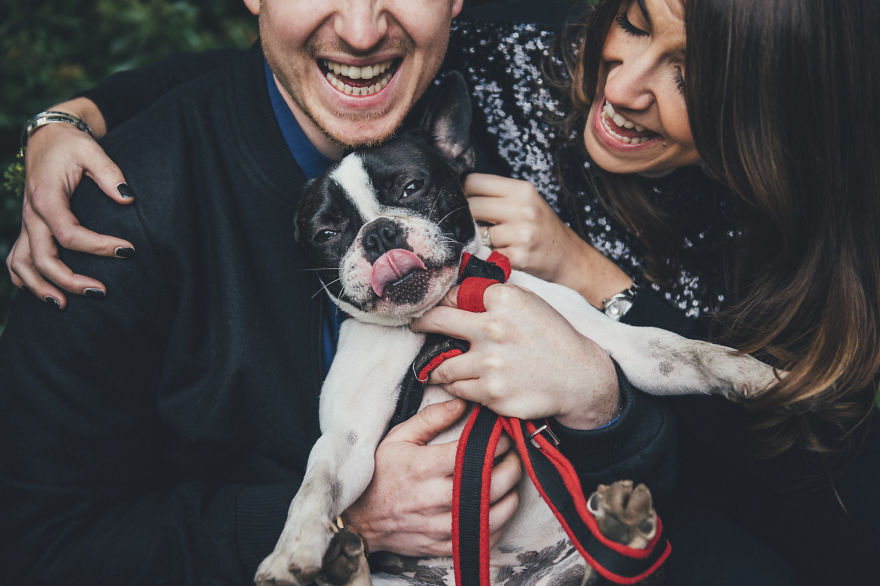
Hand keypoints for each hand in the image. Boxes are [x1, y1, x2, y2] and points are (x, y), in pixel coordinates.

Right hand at [7, 98, 133, 306]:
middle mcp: (32, 215)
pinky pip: (17, 260)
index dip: (98, 246)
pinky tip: (43, 293)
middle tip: (102, 292)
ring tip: (64, 306)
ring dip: (40, 288)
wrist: (48, 137)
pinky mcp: (29, 228)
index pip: (69, 233)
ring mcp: (27, 224)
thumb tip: (127, 198)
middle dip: (70, 280)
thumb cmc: (71, 145)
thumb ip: (110, 173)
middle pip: (43, 257)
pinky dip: (24, 279)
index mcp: (46, 198)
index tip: (129, 251)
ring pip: (22, 264)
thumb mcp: (91, 150)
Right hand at [344, 399, 520, 554]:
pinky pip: (482, 537)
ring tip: (510, 480)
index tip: (503, 435)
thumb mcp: (398, 438)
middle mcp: (434, 497)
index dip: (496, 443)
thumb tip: (462, 403)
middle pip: (488, 483)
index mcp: (423, 467)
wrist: (361, 519)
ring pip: (491, 513)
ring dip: (510, 495)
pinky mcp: (444, 544)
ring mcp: (440, 525)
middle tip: (514, 455)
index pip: (472, 453)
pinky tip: (498, 506)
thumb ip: (431, 418)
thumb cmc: (381, 473)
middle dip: (510, 466)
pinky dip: (498, 522)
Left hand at [410, 284, 619, 429]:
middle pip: (437, 321)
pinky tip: (467, 383)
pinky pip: (458, 389)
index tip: (435, 309)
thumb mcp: (528, 304)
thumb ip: (494, 297)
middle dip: (421, 324)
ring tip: (439, 368)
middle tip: (416, 327)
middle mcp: (494, 327)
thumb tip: (456, 295)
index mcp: (504, 299)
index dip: (444, 302)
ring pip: (443, 365)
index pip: (455, 296)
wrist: (578, 378)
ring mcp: (491, 362)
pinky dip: (458, 387)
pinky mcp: (492, 392)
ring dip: (439, 368)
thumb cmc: (552, 338)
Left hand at [465, 173, 631, 306]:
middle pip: (470, 205)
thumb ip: (497, 195)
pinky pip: (485, 254)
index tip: (467, 203)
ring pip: (476, 232)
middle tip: (476, 225)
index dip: (464, 193)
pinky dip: (484, 256)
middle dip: (466, 217)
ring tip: (490, 242)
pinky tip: (495, 255)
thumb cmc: (541, 229)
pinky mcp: (518, 257)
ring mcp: (521, 234)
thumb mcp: (526, 202)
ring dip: (476, 239)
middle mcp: (523, 209)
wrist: (569, 258)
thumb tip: (457, 193)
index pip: (473, 181)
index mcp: (522, 190)